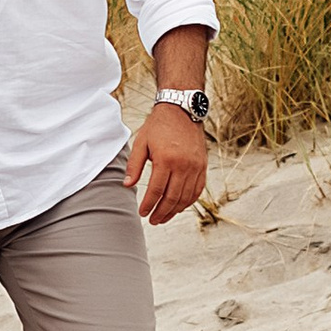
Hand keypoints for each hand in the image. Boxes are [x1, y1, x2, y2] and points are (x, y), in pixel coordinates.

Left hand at [126, 105, 209, 225]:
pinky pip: (197, 190)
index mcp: (166, 159)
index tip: (142, 213)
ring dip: (174, 210)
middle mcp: (183, 165)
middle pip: (172, 197)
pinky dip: (188, 201)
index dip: (149, 204)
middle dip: (161, 212)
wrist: (182, 110)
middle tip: (153, 220)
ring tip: (163, 217)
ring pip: (186, 197)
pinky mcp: (202, 166)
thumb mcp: (141, 142)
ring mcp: (195, 167)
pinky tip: (179, 207)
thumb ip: (134, 165)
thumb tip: (127, 185)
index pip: (157, 190)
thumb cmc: (158, 126)